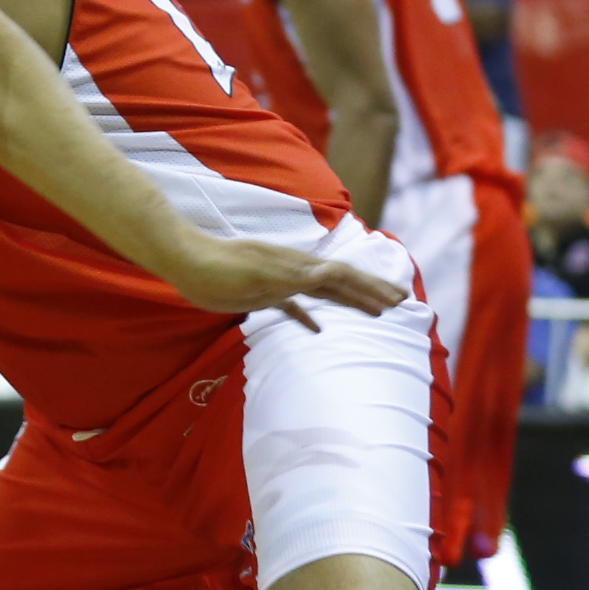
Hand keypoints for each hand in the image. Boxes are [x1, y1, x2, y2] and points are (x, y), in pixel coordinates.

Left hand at [166, 236, 408, 325]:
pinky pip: (293, 305)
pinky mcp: (262, 292)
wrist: (187, 261)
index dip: (372, 287)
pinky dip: (308, 315)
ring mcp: (281, 280)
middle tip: (401, 301)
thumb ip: (295, 274)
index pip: (345, 276)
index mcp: (298, 268)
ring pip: (324, 291)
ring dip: (350, 300)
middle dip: (372, 291)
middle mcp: (295, 271)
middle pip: (342, 281)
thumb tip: (331, 271)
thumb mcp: (260, 273)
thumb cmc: (220, 270)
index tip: (397, 298)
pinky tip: (318, 328)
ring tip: (374, 310)